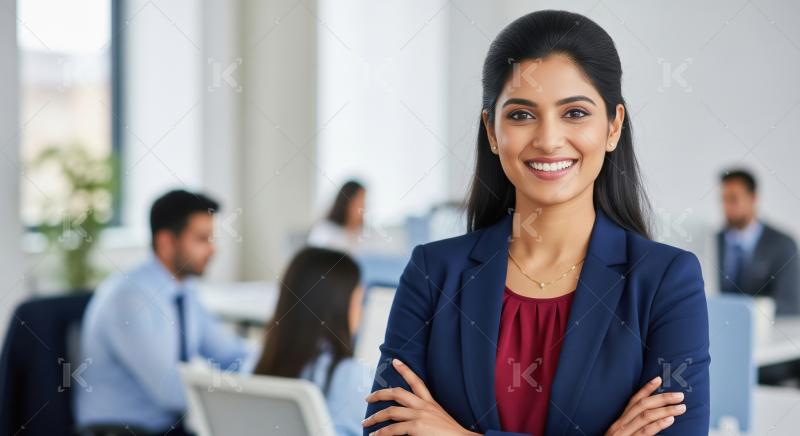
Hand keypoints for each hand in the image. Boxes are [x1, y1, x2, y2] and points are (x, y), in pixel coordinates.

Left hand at [363, 358, 480, 435]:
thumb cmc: (451, 434)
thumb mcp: (438, 420)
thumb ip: (425, 416)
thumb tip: (408, 421)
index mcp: (431, 403)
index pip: (417, 381)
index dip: (405, 370)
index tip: (395, 361)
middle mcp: (424, 406)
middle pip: (398, 393)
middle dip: (380, 394)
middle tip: (368, 398)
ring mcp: (420, 416)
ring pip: (391, 411)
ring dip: (375, 417)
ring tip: (365, 423)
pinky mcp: (416, 427)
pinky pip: (392, 429)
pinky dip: (381, 433)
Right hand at [604, 376, 686, 435]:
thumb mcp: (621, 435)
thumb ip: (632, 426)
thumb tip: (650, 418)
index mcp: (620, 422)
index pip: (633, 401)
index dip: (646, 389)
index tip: (659, 379)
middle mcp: (621, 425)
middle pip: (642, 406)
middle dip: (662, 398)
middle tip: (680, 396)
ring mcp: (625, 434)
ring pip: (645, 416)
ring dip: (665, 410)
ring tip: (681, 407)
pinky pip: (645, 432)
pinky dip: (658, 424)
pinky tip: (669, 420)